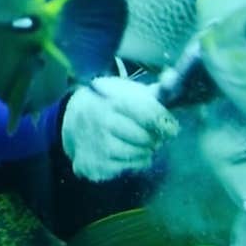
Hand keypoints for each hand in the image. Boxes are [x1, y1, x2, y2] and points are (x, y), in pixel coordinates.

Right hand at [61, 76, 179, 181]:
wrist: (72, 120)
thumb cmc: (109, 103)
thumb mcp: (127, 91)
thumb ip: (154, 90)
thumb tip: (173, 78)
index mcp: (113, 101)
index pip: (149, 115)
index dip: (166, 123)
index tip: (173, 128)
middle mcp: (102, 123)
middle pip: (146, 138)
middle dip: (156, 137)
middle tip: (157, 135)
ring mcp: (97, 145)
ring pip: (138, 154)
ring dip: (147, 150)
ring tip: (145, 143)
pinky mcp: (95, 164)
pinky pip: (128, 167)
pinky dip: (137, 161)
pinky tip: (133, 152)